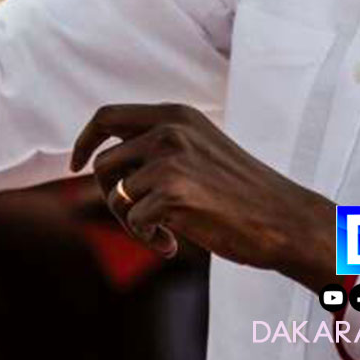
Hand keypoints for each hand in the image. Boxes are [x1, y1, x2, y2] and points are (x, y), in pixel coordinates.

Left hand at [71, 103, 339, 291]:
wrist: (283, 218)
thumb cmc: (241, 193)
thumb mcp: (199, 150)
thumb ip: (157, 147)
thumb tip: (100, 162)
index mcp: (176, 115)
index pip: (107, 115)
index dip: (84, 141)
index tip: (76, 165)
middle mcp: (170, 130)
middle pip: (103, 164)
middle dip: (110, 198)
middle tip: (137, 219)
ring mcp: (170, 159)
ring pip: (114, 195)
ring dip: (130, 223)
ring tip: (162, 234)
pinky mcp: (173, 192)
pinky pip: (133, 222)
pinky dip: (148, 239)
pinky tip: (173, 245)